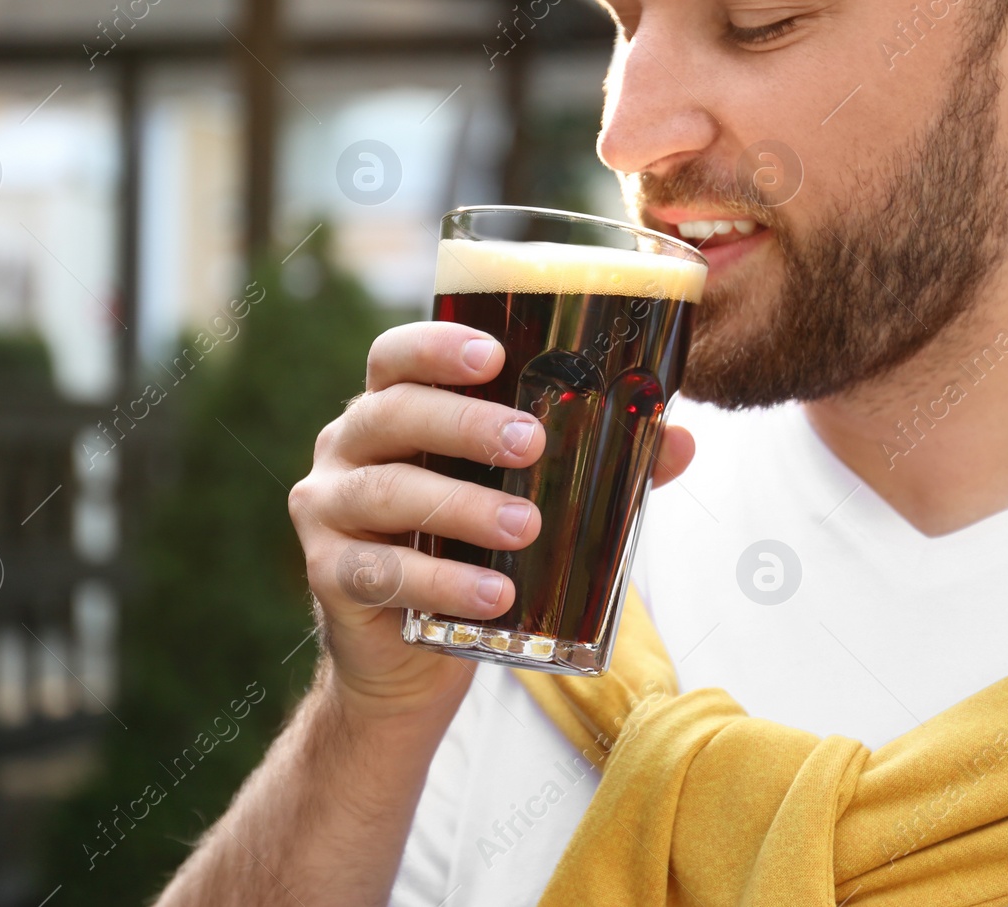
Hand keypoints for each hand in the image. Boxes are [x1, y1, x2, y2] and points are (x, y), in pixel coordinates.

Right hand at [288, 321, 694, 721]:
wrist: (407, 661)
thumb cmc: (467, 552)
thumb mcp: (522, 499)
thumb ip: (594, 467)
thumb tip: (679, 440)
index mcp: (390, 410)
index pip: (395, 357)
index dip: (435, 346)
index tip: (493, 354)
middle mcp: (348, 448)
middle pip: (392, 414)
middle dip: (463, 424)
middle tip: (532, 443)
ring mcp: (328, 510)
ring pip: (388, 492)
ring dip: (462, 507)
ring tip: (527, 527)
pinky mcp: (328, 575)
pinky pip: (383, 573)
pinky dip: (443, 583)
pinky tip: (495, 596)